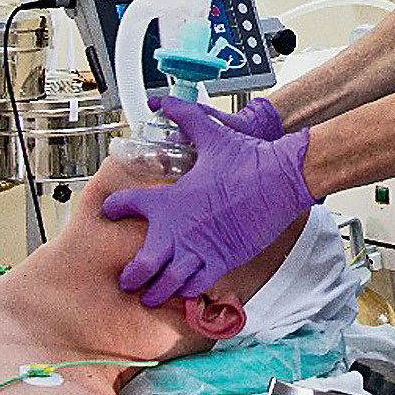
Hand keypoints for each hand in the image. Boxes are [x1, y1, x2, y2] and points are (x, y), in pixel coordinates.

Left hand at [102, 97, 316, 305]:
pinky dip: (186, 292)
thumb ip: (182, 116)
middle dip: (130, 276)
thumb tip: (162, 100)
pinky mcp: (222, 262)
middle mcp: (178, 230)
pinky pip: (195, 287)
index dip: (114, 210)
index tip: (112, 212)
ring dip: (155, 290)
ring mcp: (200, 250)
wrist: (282, 178)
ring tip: (150, 294)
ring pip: (166, 284)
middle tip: (127, 278)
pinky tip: (183, 290)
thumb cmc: (247, 159)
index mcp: (170, 200)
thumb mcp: (210, 132)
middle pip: (141, 266)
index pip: (126, 207)